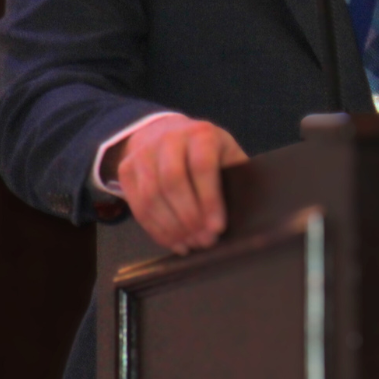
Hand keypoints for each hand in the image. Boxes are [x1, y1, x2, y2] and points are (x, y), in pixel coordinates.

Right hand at [113, 116, 247, 253]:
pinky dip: (155, 229)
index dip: (209, 199)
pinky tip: (173, 241)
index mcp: (200, 133)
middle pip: (173, 182)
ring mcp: (143, 153)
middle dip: (189, 217)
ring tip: (190, 245)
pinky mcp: (126, 169)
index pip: (202, 166)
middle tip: (204, 242)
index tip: (218, 227)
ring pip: (152, 196)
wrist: (166, 133)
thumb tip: (251, 213)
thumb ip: (237, 176)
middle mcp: (169, 138)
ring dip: (172, 227)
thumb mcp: (227, 154)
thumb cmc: (207, 152)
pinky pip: (138, 205)